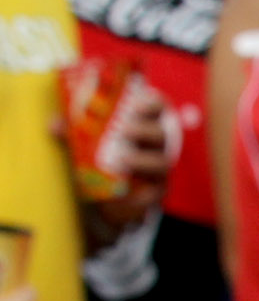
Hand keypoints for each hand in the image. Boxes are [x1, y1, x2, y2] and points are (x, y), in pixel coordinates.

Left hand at [86, 86, 172, 234]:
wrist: (109, 195)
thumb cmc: (101, 156)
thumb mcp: (85, 140)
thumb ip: (73, 131)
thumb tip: (54, 125)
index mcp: (143, 124)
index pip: (156, 108)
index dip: (151, 104)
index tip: (136, 103)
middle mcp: (155, 145)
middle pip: (160, 133)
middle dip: (144, 130)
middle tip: (124, 130)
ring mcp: (158, 168)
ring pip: (162, 162)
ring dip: (144, 159)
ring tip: (124, 159)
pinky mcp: (155, 192)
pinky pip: (154, 193)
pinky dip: (140, 196)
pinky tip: (125, 196)